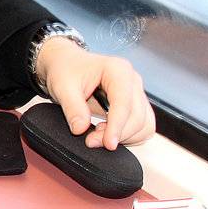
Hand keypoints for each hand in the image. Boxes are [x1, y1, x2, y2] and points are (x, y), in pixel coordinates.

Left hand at [35, 37, 154, 149]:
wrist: (67, 64)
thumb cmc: (66, 70)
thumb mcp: (62, 87)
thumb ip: (73, 108)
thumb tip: (80, 130)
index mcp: (118, 70)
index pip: (124, 103)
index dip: (117, 126)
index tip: (108, 144)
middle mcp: (132, 80)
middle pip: (138, 117)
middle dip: (117, 134)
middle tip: (91, 141)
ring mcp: (137, 93)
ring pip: (144, 125)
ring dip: (125, 137)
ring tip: (98, 135)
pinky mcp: (137, 105)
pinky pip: (142, 127)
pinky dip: (129, 136)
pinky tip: (108, 134)